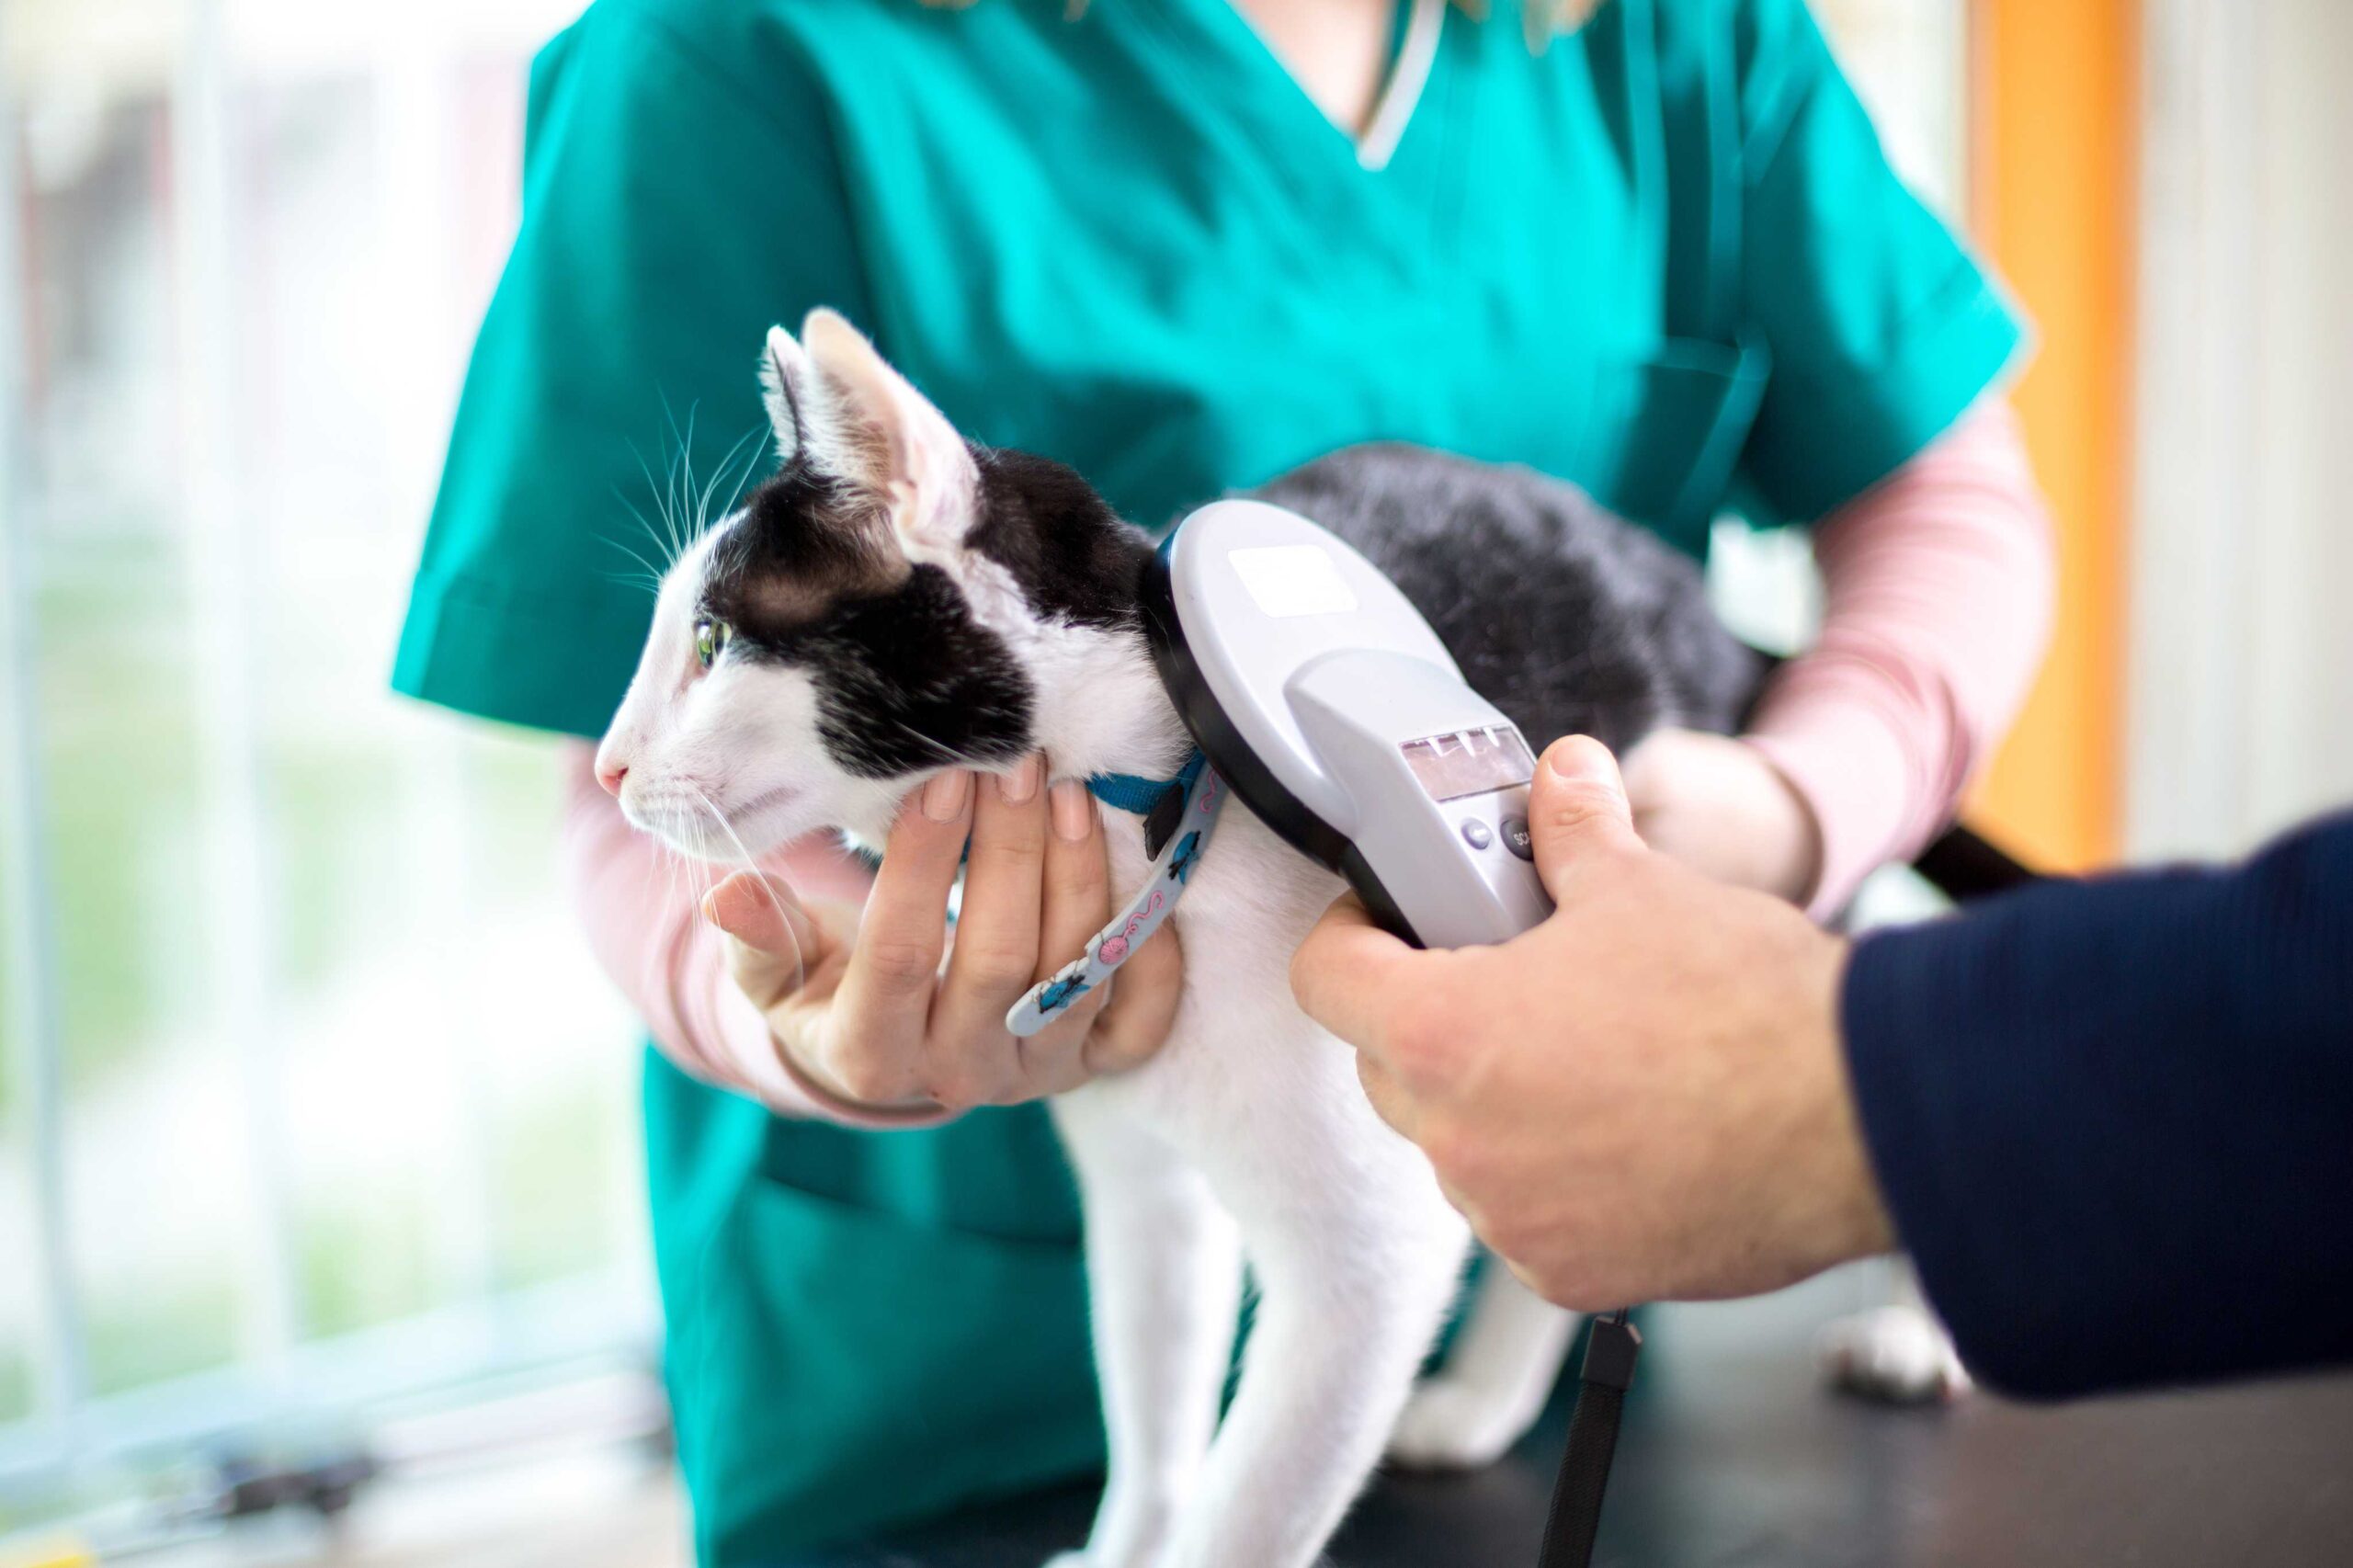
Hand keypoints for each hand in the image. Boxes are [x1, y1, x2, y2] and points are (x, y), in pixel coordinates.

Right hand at [704, 754, 1182, 1113]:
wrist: (893, 1059)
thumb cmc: (829, 992)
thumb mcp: (775, 975)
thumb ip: (758, 938)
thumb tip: (733, 895)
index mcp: (869, 1056)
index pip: (899, 956)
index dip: (922, 867)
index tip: (940, 781)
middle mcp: (960, 1074)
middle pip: (999, 960)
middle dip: (1011, 852)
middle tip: (1017, 763)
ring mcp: (1035, 1073)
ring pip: (1074, 977)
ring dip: (1078, 877)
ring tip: (1068, 791)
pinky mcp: (1094, 1066)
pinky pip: (1142, 1020)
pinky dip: (1153, 950)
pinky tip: (1138, 873)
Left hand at [1289, 736, 1893, 1310]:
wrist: (1863, 1119)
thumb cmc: (1748, 1007)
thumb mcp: (1642, 887)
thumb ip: (1574, 829)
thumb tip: (1562, 775)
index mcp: (1442, 1033)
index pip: (1324, 979)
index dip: (1352, 934)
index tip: (1390, 920)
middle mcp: (1458, 1141)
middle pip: (1387, 1066)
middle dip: (1429, 1016)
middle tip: (1504, 976)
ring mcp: (1511, 1218)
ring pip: (1459, 1146)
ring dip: (1495, 1103)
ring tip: (1586, 1057)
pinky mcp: (1569, 1275)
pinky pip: (1523, 1215)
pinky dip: (1553, 1176)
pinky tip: (1625, 1131)